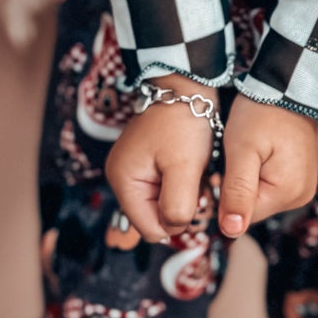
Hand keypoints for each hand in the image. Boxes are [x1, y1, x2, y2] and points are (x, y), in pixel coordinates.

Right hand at [105, 77, 215, 244]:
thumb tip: (172, 231)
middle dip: (179, 206)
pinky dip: (181, 183)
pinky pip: (164, 190)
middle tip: (195, 179)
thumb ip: (177, 206)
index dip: (176, 221)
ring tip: (193, 169)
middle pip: (154, 218)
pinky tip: (190, 166)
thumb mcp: (184, 168)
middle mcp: (122, 179)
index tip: (193, 195)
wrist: (185, 86)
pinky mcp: (146, 165)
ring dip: (183, 194)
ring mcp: (133, 171)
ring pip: (162, 205)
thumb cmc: (183, 122)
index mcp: (124, 181)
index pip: (149, 229)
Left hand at [219, 96, 317, 238]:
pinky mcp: (300, 175)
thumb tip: (231, 231)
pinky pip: (271, 184)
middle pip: (253, 207)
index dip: (227, 194)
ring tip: (249, 148)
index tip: (224, 166)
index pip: (243, 215)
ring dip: (247, 177)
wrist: (289, 85)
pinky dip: (259, 171)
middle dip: (238, 185)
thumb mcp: (242, 151)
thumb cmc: (263, 112)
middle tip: (236, 153)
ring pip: (260, 196)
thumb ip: (237, 192)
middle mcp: (301, 196)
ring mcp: (303, 186)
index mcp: (288, 193)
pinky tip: (258, 150)